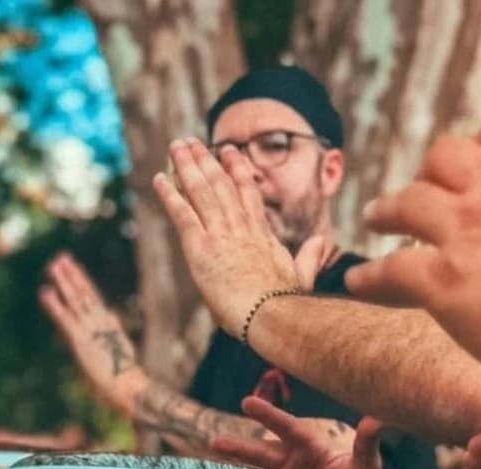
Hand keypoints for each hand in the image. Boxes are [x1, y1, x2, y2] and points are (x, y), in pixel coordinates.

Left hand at [38, 253, 146, 413]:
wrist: (128, 387)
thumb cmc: (124, 379)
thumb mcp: (116, 353)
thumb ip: (110, 336)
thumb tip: (109, 321)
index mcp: (109, 325)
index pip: (93, 300)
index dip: (82, 283)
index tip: (74, 269)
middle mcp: (100, 322)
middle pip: (84, 294)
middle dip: (72, 275)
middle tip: (61, 258)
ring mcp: (90, 329)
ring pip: (75, 299)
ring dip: (63, 281)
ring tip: (53, 265)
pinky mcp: (80, 339)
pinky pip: (64, 317)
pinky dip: (54, 304)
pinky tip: (44, 291)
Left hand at [154, 140, 317, 334]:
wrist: (272, 315)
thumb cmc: (287, 303)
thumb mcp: (301, 276)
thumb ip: (310, 257)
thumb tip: (321, 242)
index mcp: (262, 235)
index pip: (247, 193)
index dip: (236, 169)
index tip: (228, 151)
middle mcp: (240, 228)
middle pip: (221, 184)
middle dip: (205, 160)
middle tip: (191, 142)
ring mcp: (220, 236)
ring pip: (201, 191)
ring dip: (186, 166)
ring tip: (176, 146)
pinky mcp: (201, 249)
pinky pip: (182, 214)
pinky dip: (169, 195)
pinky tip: (159, 179)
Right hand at [211, 396, 384, 468]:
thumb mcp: (368, 465)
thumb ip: (367, 445)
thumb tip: (376, 420)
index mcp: (311, 446)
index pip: (287, 428)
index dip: (268, 416)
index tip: (247, 403)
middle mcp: (294, 460)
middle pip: (263, 452)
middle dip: (240, 447)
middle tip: (215, 441)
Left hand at [347, 108, 480, 388]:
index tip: (477, 160)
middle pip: (445, 159)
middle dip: (430, 171)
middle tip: (421, 190)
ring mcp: (466, 234)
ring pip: (408, 204)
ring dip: (388, 209)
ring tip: (376, 218)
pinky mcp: (444, 284)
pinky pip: (390, 270)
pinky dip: (369, 276)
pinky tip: (356, 283)